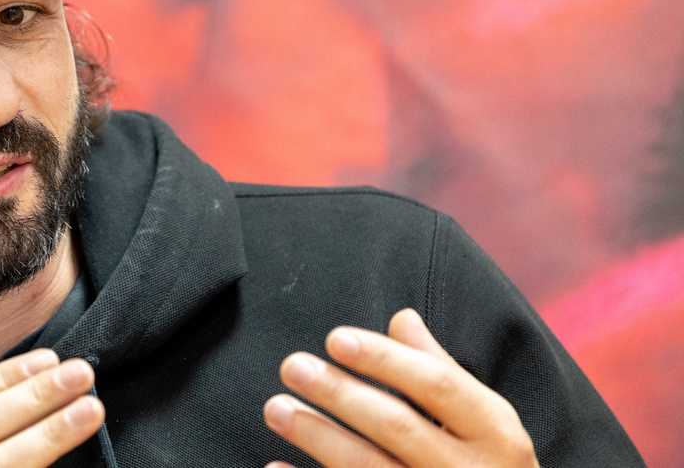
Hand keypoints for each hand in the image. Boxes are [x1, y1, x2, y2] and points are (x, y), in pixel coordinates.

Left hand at [263, 309, 538, 467]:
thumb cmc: (488, 466)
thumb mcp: (483, 420)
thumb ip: (440, 371)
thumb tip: (401, 318)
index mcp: (495, 433)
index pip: (437, 385)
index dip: (385, 360)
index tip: (335, 338)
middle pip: (397, 426)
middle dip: (340, 394)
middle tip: (292, 365)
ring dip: (318, 437)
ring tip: (276, 407)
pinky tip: (276, 465)